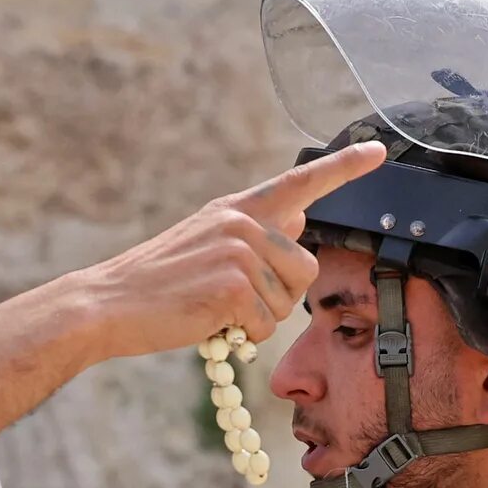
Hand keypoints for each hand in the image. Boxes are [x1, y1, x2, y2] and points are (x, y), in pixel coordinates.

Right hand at [80, 141, 387, 357]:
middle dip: (280, 298)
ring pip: (286, 303)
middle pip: (306, 269)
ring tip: (214, 312)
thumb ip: (256, 232)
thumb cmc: (156, 284)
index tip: (379, 150)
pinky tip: (209, 326)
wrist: (108, 304)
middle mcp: (243, 222)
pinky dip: (240, 338)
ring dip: (256, 321)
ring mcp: (239, 252)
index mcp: (238, 208)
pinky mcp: (232, 285)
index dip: (345, 166)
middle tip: (236, 304)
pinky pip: (263, 326)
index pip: (302, 182)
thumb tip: (302, 218)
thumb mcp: (206, 243)